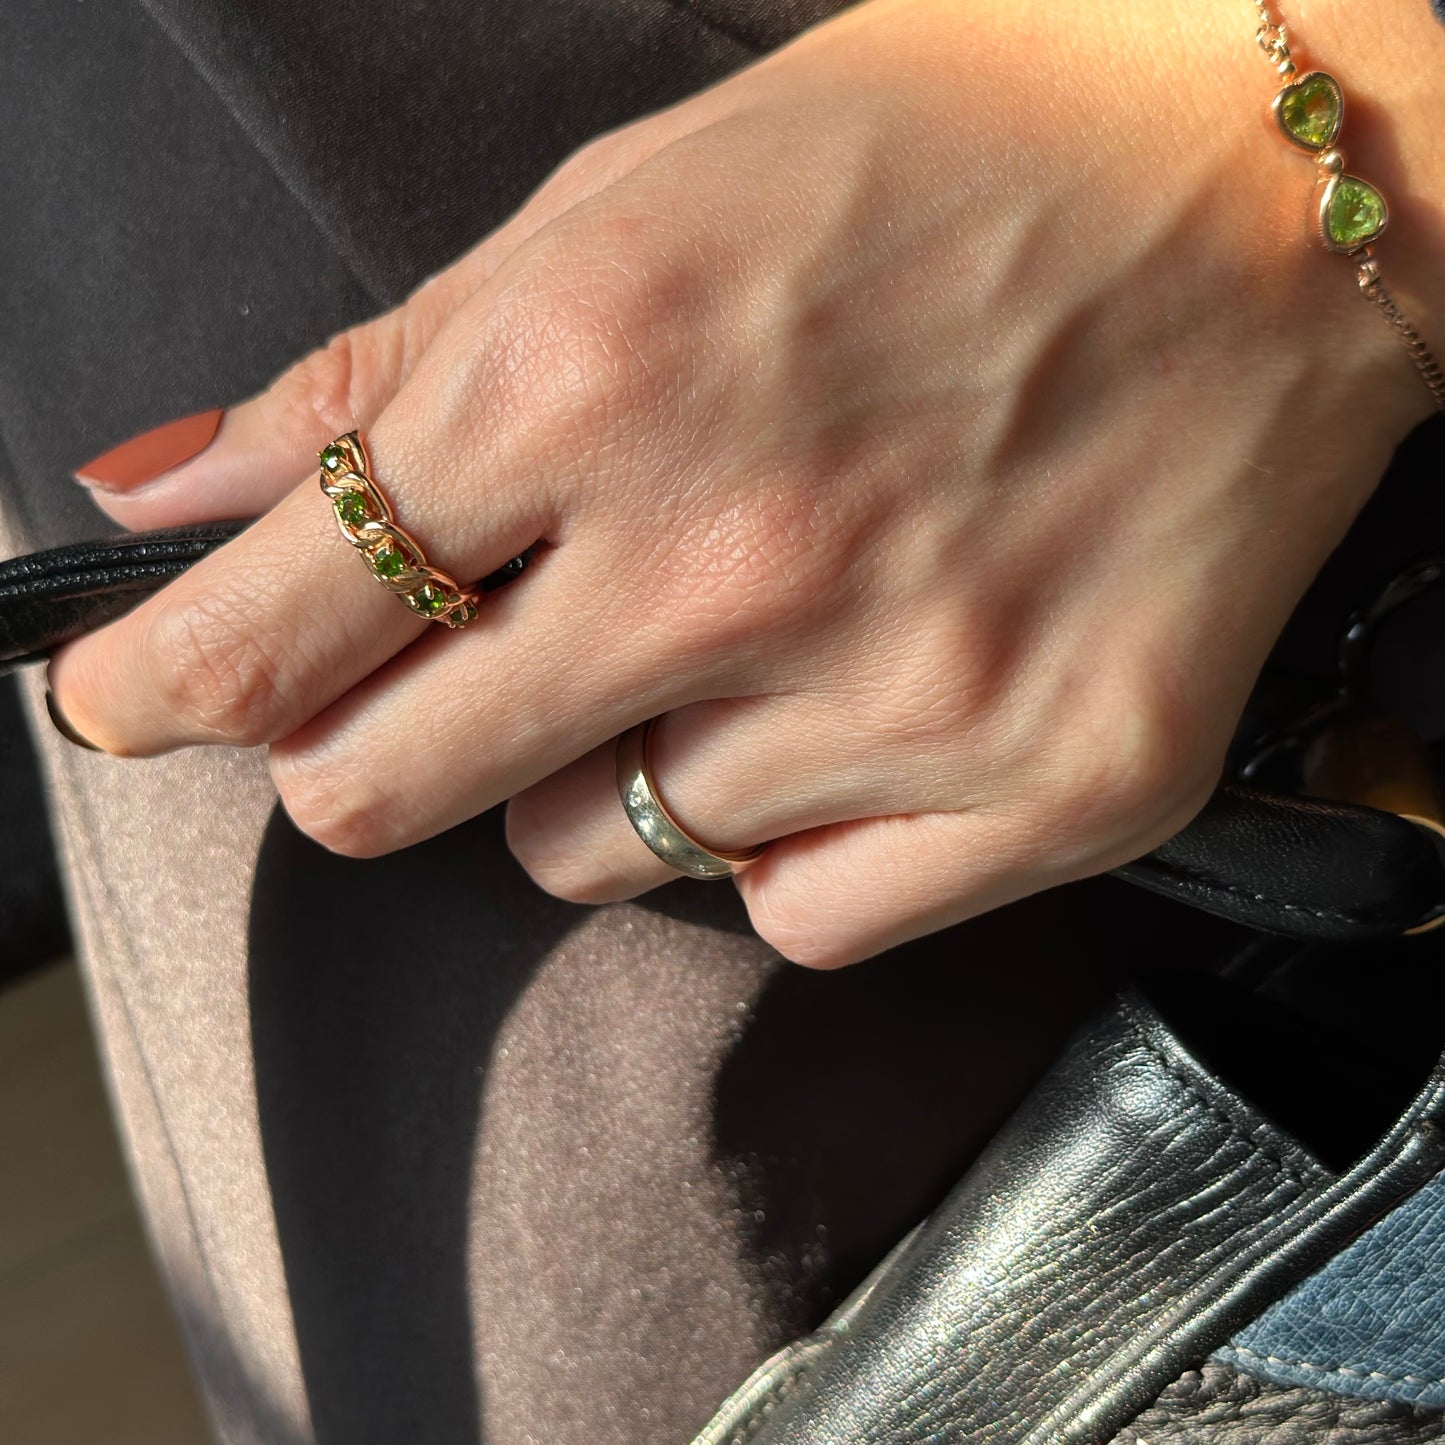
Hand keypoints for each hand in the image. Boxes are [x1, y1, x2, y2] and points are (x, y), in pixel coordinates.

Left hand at [50, 0, 1440, 966]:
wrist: (1278, 195)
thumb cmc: (954, 155)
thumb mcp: (636, 207)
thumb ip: (386, 377)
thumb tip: (172, 495)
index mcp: (599, 371)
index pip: (279, 617)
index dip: (166, 681)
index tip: (130, 703)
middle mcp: (742, 558)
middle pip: (399, 790)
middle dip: (374, 747)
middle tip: (441, 677)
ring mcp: (910, 696)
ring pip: (603, 860)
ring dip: (612, 766)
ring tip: (732, 639)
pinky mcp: (1055, 789)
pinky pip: (794, 916)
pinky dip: (780, 842)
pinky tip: (847, 722)